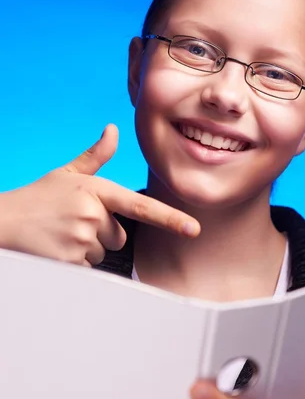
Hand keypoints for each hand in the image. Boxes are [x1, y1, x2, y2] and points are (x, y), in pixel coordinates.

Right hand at [0, 124, 199, 265]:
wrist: (3, 221)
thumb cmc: (38, 197)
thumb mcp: (68, 174)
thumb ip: (95, 157)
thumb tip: (113, 130)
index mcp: (96, 191)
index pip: (140, 207)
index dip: (170, 219)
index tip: (192, 229)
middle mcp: (92, 214)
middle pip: (120, 236)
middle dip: (103, 234)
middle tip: (74, 224)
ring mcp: (81, 238)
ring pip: (102, 252)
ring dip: (87, 248)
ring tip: (63, 235)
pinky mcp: (70, 261)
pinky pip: (88, 267)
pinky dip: (76, 262)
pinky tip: (58, 248)